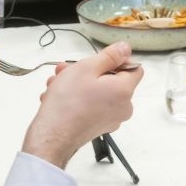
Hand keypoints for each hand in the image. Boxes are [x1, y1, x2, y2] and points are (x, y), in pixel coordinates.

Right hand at [22, 42, 141, 167]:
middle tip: (65, 70)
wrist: (52, 137)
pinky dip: (78, 99)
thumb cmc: (68, 102)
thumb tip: (125, 49)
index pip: (134, 68)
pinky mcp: (99, 127)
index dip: (117, 60)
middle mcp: (123, 107)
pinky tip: (58, 97)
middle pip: (112, 80)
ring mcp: (111, 119)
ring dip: (77, 84)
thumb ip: (110, 56)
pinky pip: (92, 106)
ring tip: (56, 84)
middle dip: (88, 72)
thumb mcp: (87, 68)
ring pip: (97, 92)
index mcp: (125, 91)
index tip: (97, 60)